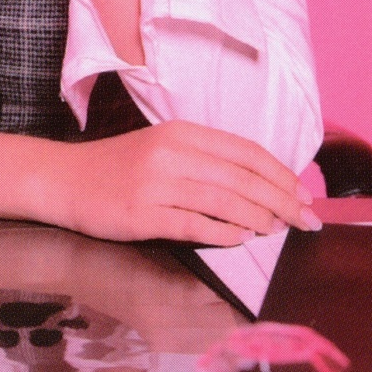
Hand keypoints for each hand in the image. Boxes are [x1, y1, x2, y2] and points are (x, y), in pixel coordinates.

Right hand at [57, 121, 319, 246]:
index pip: (245, 150)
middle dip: (281, 200)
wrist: (65, 178)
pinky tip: (242, 239)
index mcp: (180, 131)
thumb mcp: (162, 147)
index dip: (280, 173)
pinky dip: (223, 233)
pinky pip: (193, 225)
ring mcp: (155, 182)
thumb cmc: (118, 166)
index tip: (303, 193)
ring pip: (223, 200)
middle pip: (241, 176)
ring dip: (259, 218)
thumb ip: (204, 159)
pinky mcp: (141, 213)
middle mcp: (171, 152)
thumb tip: (257, 184)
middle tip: (306, 219)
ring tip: (279, 230)